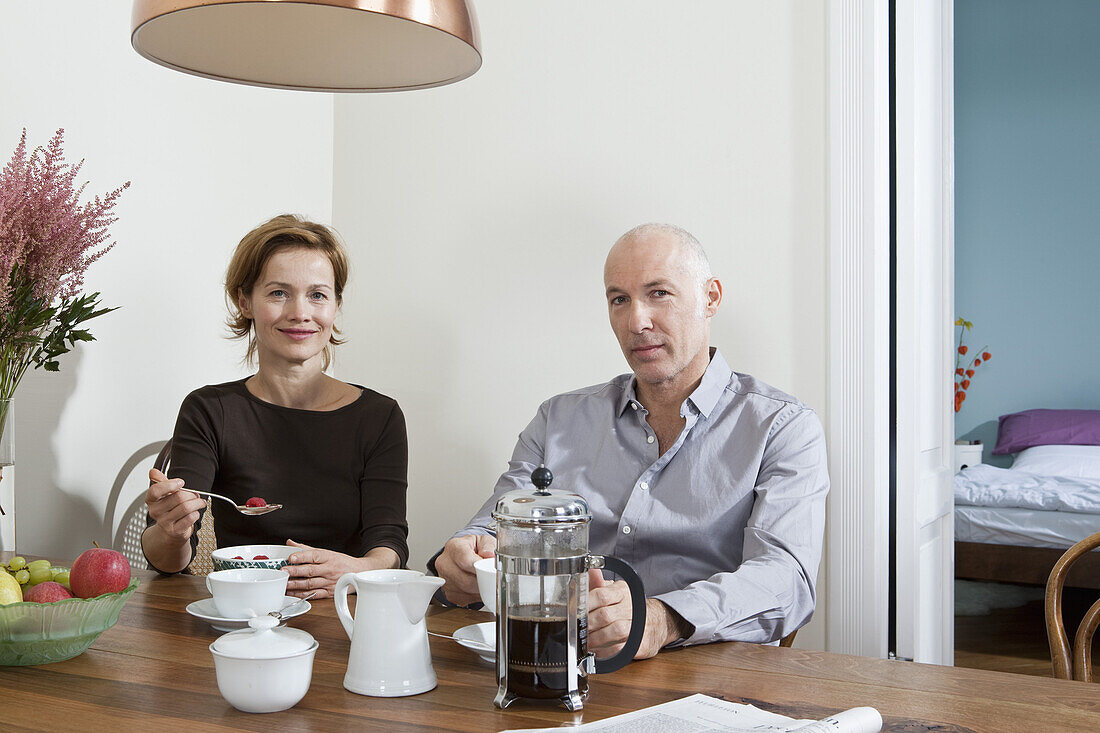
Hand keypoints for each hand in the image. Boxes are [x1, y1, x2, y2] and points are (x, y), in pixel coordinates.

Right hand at [145, 468, 206, 540]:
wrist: (169, 531)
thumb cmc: (169, 510)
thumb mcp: (164, 494)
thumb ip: (161, 482)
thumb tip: (153, 471)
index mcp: (151, 500)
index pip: (155, 491)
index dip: (169, 485)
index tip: (181, 482)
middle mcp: (155, 511)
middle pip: (178, 497)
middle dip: (191, 494)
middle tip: (195, 495)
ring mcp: (164, 522)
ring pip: (186, 507)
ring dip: (197, 503)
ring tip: (199, 502)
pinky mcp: (174, 531)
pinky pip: (190, 518)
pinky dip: (196, 513)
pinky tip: (195, 513)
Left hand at [282, 541, 396, 599]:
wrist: (359, 572)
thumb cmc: (341, 562)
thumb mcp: (326, 552)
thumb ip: (306, 549)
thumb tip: (290, 543)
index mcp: (328, 557)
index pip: (314, 555)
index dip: (302, 556)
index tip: (291, 557)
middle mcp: (329, 569)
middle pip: (310, 570)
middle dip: (296, 571)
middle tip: (284, 571)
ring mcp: (329, 581)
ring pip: (311, 584)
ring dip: (296, 585)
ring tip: (285, 584)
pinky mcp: (329, 592)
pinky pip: (314, 594)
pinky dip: (303, 595)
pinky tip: (294, 593)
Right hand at [434, 534, 495, 605]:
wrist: (465, 556)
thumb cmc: (474, 548)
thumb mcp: (484, 541)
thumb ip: (489, 546)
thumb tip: (489, 556)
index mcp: (454, 547)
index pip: (465, 560)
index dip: (480, 568)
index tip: (492, 572)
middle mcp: (445, 563)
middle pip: (466, 580)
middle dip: (483, 581)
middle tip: (494, 578)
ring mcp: (444, 580)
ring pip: (467, 591)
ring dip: (481, 589)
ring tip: (486, 580)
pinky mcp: (449, 593)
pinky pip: (466, 599)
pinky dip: (476, 595)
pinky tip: (479, 586)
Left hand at [587, 570, 689, 659]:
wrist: (656, 622)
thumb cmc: (628, 607)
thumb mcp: (613, 592)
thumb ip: (597, 584)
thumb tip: (588, 570)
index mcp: (622, 591)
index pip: (602, 595)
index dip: (586, 605)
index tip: (574, 612)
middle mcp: (631, 606)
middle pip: (605, 615)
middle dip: (588, 625)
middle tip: (577, 630)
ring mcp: (638, 625)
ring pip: (615, 630)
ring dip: (596, 638)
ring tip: (586, 642)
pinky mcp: (641, 643)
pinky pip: (622, 648)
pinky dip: (606, 651)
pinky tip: (598, 651)